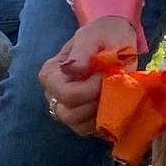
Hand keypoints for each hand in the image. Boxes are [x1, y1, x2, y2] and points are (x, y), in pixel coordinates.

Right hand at [40, 15, 141, 135]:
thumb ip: (83, 51)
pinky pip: (89, 130)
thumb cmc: (102, 35)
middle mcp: (53, 94)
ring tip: (111, 93)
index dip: (88, 90)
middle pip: (68, 114)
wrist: (114, 40)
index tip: (104, 75)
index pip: (64, 94)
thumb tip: (72, 68)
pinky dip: (103, 121)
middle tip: (110, 85)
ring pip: (78, 126)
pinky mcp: (80, 119)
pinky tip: (112, 103)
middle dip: (95, 103)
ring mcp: (66, 108)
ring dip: (100, 113)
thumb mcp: (93, 36)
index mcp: (51, 73)